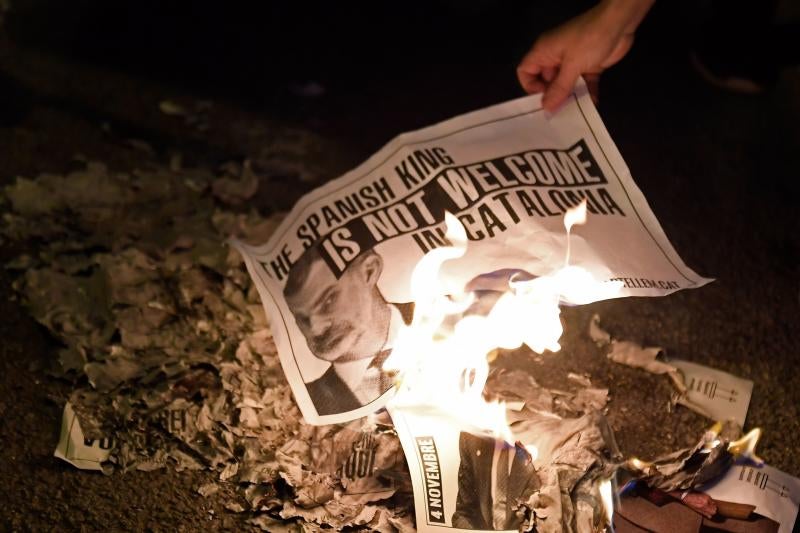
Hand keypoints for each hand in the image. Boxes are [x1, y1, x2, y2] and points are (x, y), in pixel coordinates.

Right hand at [517, 0, 653, 110]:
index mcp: (544, 51)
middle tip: (558, 113)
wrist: (620, 23)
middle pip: (547, 82)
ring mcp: (573, 62)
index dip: (530, 86)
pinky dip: (587, 93)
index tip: (543, 98)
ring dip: (570, 98)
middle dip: (552, 97)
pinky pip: (583, 84)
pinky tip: (591, 104)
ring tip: (574, 113)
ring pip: (566, 85)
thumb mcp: (572, 65)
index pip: (526, 71)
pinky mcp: (589, 66)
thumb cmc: (589, 40)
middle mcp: (555, 57)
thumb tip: (546, 108)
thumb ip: (559, 88)